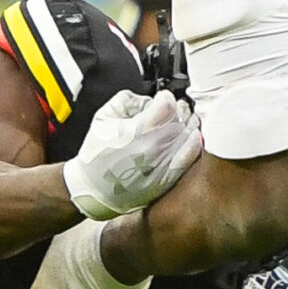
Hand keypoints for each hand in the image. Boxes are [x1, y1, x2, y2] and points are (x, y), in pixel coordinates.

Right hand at [63, 90, 202, 220]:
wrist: (93, 191)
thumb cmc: (95, 156)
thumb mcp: (102, 117)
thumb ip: (127, 100)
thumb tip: (147, 99)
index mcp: (138, 130)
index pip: (167, 104)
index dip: (165, 97)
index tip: (161, 98)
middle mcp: (155, 147)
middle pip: (180, 118)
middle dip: (176, 109)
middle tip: (167, 111)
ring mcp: (164, 163)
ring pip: (188, 134)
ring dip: (186, 124)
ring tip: (180, 121)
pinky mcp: (168, 178)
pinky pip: (190, 157)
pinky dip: (194, 144)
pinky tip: (193, 136)